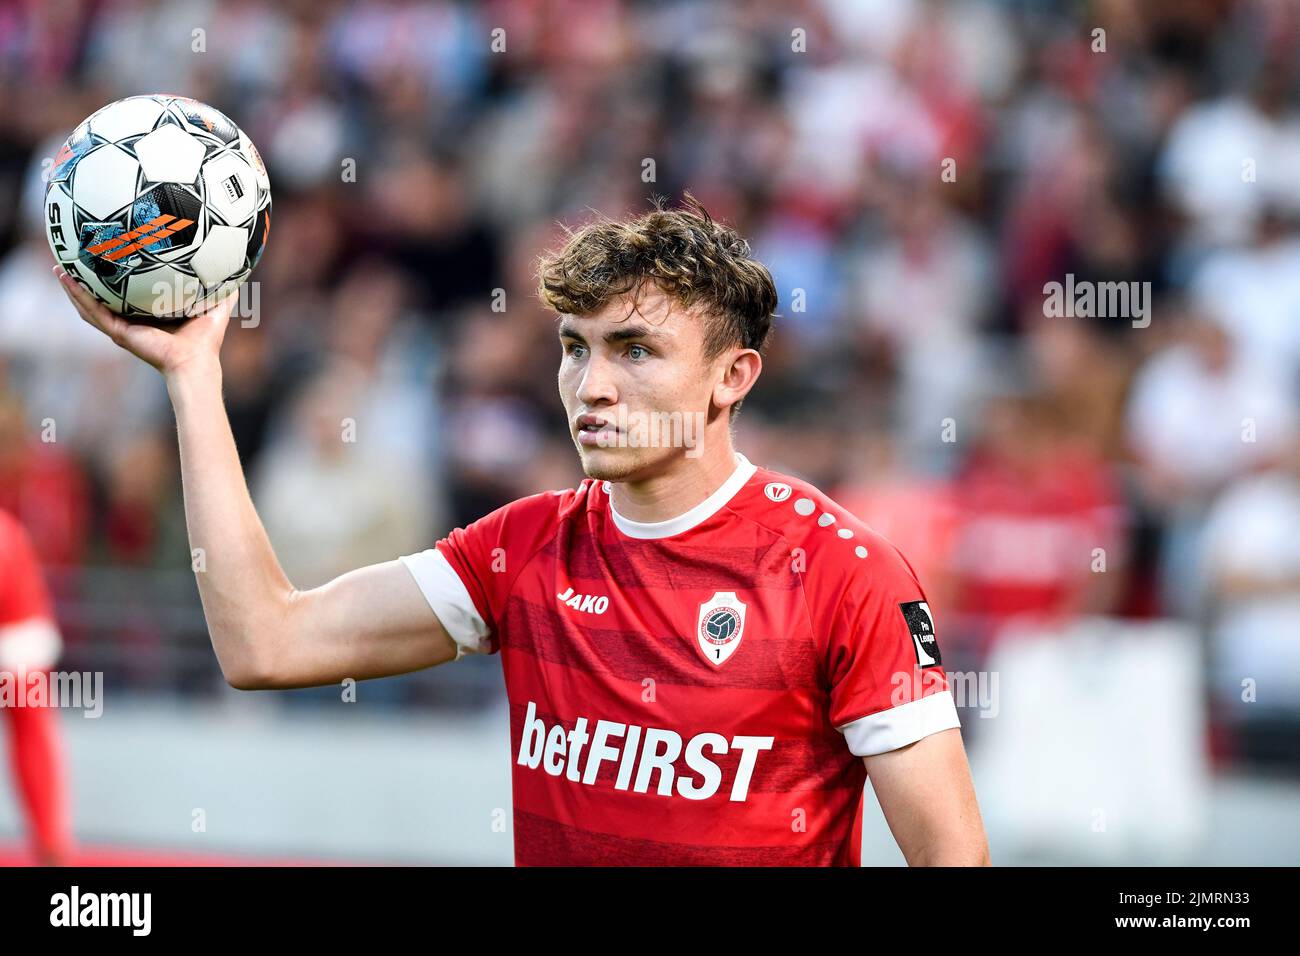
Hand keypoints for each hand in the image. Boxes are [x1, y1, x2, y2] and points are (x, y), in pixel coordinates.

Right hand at [54, 264, 237, 377]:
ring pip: (89, 306)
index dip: (116, 280)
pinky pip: (93, 312)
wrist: (197, 362)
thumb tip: (236, 264)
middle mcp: (132, 322)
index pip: (127, 295)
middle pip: (101, 300)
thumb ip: (223, 287)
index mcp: (149, 316)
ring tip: (58, 269)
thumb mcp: (214, 305)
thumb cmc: (206, 338)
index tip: (107, 257)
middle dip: (86, 283)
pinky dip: (78, 296)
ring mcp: (122, 329)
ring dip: (73, 289)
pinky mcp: (118, 333)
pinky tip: (66, 280)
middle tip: (72, 261)